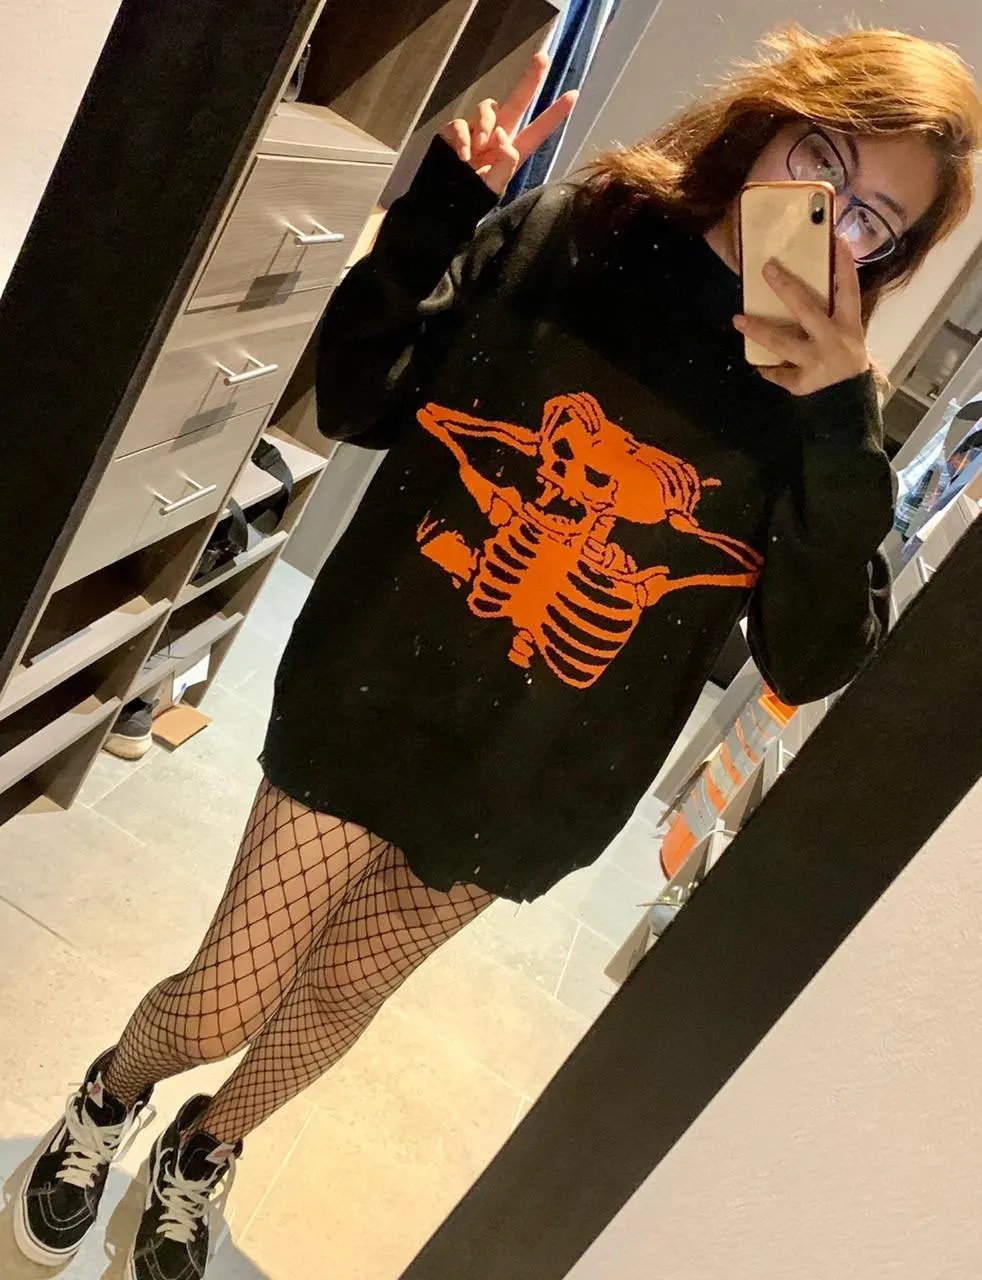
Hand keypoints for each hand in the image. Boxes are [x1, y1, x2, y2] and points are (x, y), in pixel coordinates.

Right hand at [439, 53, 578, 195]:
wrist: (443, 201)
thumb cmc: (470, 197)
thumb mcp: (492, 189)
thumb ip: (504, 166)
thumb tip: (505, 138)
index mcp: (512, 151)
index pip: (537, 130)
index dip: (554, 114)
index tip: (574, 95)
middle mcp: (497, 136)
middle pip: (516, 102)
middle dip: (530, 79)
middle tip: (543, 57)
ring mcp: (477, 130)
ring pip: (488, 108)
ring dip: (486, 124)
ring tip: (481, 147)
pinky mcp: (456, 131)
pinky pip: (462, 123)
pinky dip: (464, 137)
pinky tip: (464, 156)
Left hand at [733, 235, 869, 395]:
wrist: (848, 400)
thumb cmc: (846, 358)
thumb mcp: (848, 334)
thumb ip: (832, 313)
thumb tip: (805, 283)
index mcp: (848, 325)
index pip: (848, 290)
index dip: (844, 266)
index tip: (838, 240)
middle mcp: (832, 340)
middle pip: (805, 309)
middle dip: (785, 287)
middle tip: (766, 268)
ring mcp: (816, 362)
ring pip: (781, 342)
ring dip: (758, 329)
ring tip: (737, 320)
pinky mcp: (802, 383)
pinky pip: (778, 373)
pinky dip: (768, 370)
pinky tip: (758, 365)